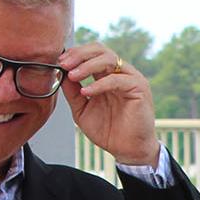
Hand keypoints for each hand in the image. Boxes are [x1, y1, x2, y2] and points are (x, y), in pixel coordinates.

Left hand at [58, 43, 159, 165]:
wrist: (128, 150)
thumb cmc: (108, 131)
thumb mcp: (82, 109)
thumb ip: (72, 92)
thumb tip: (60, 74)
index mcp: (108, 75)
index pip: (93, 53)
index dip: (76, 54)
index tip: (60, 62)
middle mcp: (121, 73)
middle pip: (101, 50)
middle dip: (80, 54)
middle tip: (64, 64)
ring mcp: (131, 78)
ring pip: (109, 59)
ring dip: (87, 65)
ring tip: (73, 76)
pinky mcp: (139, 88)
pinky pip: (117, 79)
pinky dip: (99, 84)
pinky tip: (86, 92)